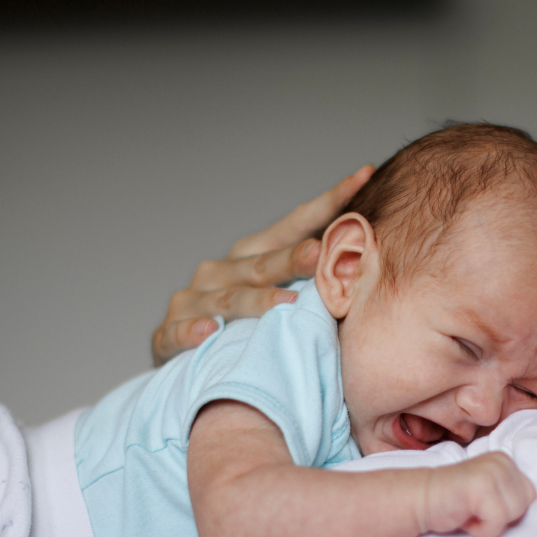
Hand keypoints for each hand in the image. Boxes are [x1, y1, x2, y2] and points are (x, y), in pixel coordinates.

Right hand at [151, 164, 374, 364]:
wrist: (185, 360)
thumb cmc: (243, 328)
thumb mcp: (275, 299)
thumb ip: (311, 282)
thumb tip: (369, 261)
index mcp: (250, 256)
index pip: (294, 226)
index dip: (328, 203)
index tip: (363, 175)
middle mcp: (219, 271)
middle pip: (263, 264)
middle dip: (292, 258)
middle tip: (320, 252)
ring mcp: (192, 302)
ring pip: (228, 299)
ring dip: (257, 301)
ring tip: (286, 304)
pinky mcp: (167, 335)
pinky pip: (178, 334)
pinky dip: (192, 332)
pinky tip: (209, 332)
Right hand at [420, 452, 535, 536]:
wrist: (421, 500)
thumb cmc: (457, 503)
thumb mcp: (491, 494)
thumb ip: (511, 495)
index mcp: (507, 461)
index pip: (530, 497)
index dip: (507, 511)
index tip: (483, 506)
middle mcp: (502, 461)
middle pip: (524, 506)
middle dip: (500, 518)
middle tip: (475, 510)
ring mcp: (491, 472)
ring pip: (513, 514)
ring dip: (490, 524)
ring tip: (470, 512)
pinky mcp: (480, 486)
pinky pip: (497, 522)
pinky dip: (482, 529)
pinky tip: (465, 517)